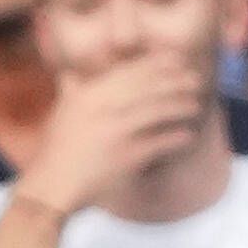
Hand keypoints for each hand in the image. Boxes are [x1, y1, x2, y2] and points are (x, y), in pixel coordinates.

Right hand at [14, 51, 211, 216]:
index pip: (131, 72)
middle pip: (150, 88)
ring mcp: (116, 132)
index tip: (178, 60)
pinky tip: (187, 135)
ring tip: (195, 106)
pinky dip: (176, 138)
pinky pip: (160, 142)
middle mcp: (103, 109)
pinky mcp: (127, 155)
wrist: (51, 186)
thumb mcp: (61, 114)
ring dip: (181, 107)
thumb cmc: (57, 150)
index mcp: (89, 95)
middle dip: (177, 82)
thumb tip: (67, 73)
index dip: (158, 64)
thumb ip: (69, 90)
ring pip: (159, 111)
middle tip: (195, 80)